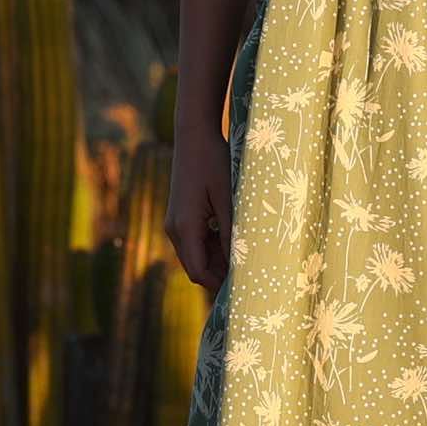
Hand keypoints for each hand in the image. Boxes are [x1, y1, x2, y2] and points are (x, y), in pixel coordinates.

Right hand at [164, 121, 232, 292]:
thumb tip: (241, 262)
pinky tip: (235, 242)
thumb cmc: (213, 162)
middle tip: (251, 279)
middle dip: (221, 275)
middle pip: (196, 267)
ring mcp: (176, 222)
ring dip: (218, 261)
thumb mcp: (228, 197)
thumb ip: (231, 230)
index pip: (199, 272)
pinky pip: (196, 241)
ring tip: (248, 261)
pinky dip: (213, 247)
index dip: (219, 285)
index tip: (244, 289)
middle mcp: (175, 229)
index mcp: (185, 227)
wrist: (194, 136)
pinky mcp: (181, 215)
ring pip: (196, 255)